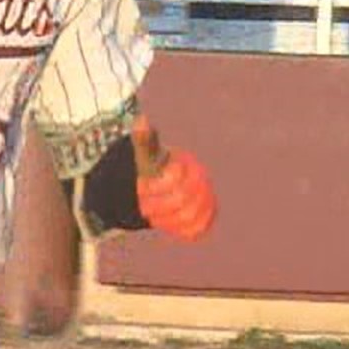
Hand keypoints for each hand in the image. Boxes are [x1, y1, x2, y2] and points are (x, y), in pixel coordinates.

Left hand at [132, 117, 216, 241]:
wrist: (166, 186)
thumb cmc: (154, 168)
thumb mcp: (146, 155)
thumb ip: (144, 140)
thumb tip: (140, 119)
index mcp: (187, 163)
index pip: (172, 179)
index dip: (152, 187)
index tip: (140, 186)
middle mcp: (202, 180)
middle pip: (180, 201)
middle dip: (157, 206)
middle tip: (143, 205)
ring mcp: (207, 198)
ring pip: (188, 217)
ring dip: (166, 220)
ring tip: (153, 215)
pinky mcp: (207, 216)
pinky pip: (197, 229)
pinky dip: (179, 230)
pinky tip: (167, 223)